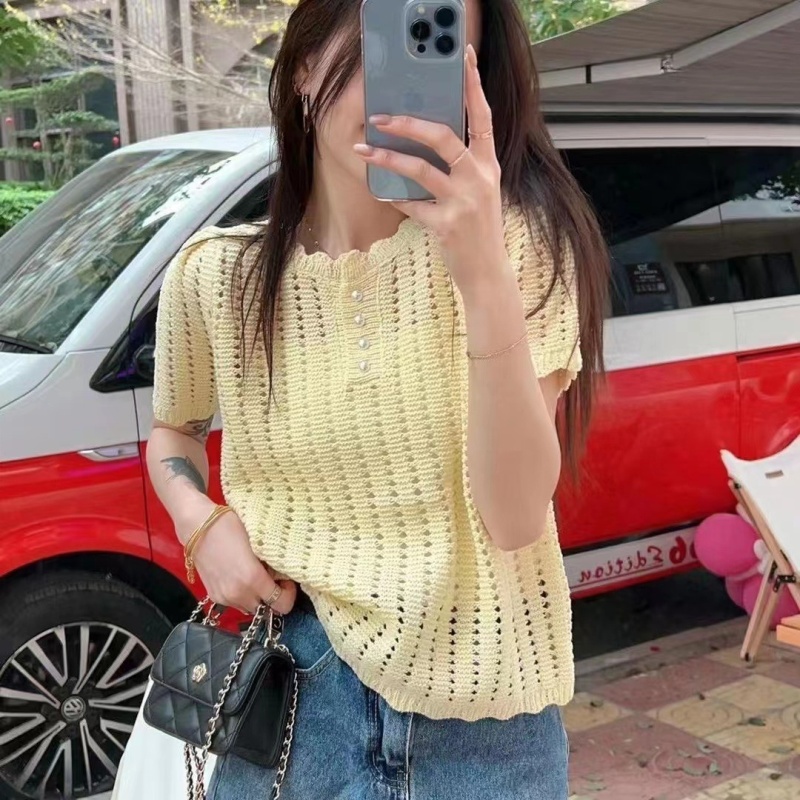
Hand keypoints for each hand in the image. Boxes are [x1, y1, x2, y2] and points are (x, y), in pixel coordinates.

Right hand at [177, 499, 295, 615]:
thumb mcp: (259, 542)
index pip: (282, 604)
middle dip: (272, 596)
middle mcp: (238, 594)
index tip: (286, 579)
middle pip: (266, 609)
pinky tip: (241, 576)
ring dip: (256, 597)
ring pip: (250, 607)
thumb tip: (282, 575)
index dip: (288, 593)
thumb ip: (272, 563)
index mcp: (253, 580)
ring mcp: (224, 597)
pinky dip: (243, 594)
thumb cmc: (230, 526)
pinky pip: (236, 603)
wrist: (197, 525)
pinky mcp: (214, 596)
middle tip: (272, 577)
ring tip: (255, 575)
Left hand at [354, 44, 508, 296]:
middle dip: (407, 123)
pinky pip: (411, 204)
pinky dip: (394, 197)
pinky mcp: (446, 226)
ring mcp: (463, 203)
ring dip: (387, 158)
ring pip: (420, 168)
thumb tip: (425, 140)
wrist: (488, 272)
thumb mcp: (481, 192)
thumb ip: (462, 166)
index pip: (482, 117)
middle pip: (442, 136)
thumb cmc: (480, 229)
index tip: (464, 56)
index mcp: (488, 165)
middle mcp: (479, 179)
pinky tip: (380, 192)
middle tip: (380, 117)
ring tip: (364, 151)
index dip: (473, 85)